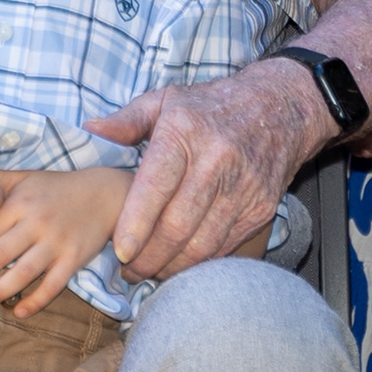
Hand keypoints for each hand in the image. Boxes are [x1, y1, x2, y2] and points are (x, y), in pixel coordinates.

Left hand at [0, 167, 130, 315]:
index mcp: (21, 202)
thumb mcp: (24, 177)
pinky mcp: (74, 260)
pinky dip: (35, 301)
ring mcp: (56, 243)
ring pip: (22, 273)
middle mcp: (37, 223)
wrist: (105, 196)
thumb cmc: (56, 188)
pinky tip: (19, 312)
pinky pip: (52, 286)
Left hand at [92, 58, 319, 279]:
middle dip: (149, 257)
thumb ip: (127, 120)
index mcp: (185, 131)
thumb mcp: (166, 99)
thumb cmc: (211, 106)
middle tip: (129, 270)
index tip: (120, 250)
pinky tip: (181, 264)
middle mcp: (216, 160)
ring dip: (173, 266)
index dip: (137, 223)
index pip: (157, 186)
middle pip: (178, 224)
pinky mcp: (261, 207)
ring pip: (203, 243)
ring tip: (151, 272)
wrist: (281, 108)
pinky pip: (225, 245)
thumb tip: (90, 130)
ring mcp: (243, 187)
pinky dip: (200, 262)